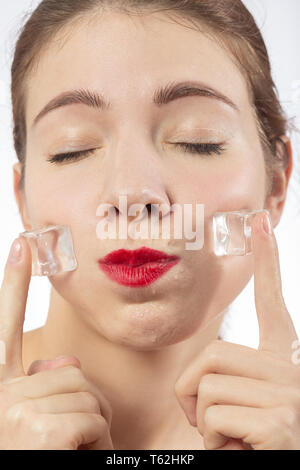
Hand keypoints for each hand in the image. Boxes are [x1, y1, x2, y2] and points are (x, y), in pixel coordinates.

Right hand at [0, 237, 113, 449]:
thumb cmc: (36, 452)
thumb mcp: (32, 423)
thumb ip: (42, 385)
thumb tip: (60, 358)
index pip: (4, 324)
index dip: (12, 282)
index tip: (24, 243)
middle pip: (70, 369)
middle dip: (83, 405)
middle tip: (69, 442)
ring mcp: (12, 410)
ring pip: (85, 392)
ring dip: (91, 427)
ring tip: (69, 454)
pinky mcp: (36, 429)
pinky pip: (90, 418)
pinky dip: (95, 443)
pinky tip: (73, 459)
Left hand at [174, 211, 299, 449]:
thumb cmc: (250, 445)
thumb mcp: (240, 407)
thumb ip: (230, 378)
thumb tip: (208, 368)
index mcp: (281, 363)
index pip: (273, 305)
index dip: (267, 262)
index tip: (261, 224)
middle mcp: (290, 372)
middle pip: (213, 353)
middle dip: (193, 391)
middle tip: (212, 422)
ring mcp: (289, 395)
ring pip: (206, 384)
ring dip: (202, 421)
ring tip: (230, 440)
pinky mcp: (280, 421)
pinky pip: (213, 414)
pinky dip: (212, 441)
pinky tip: (239, 451)